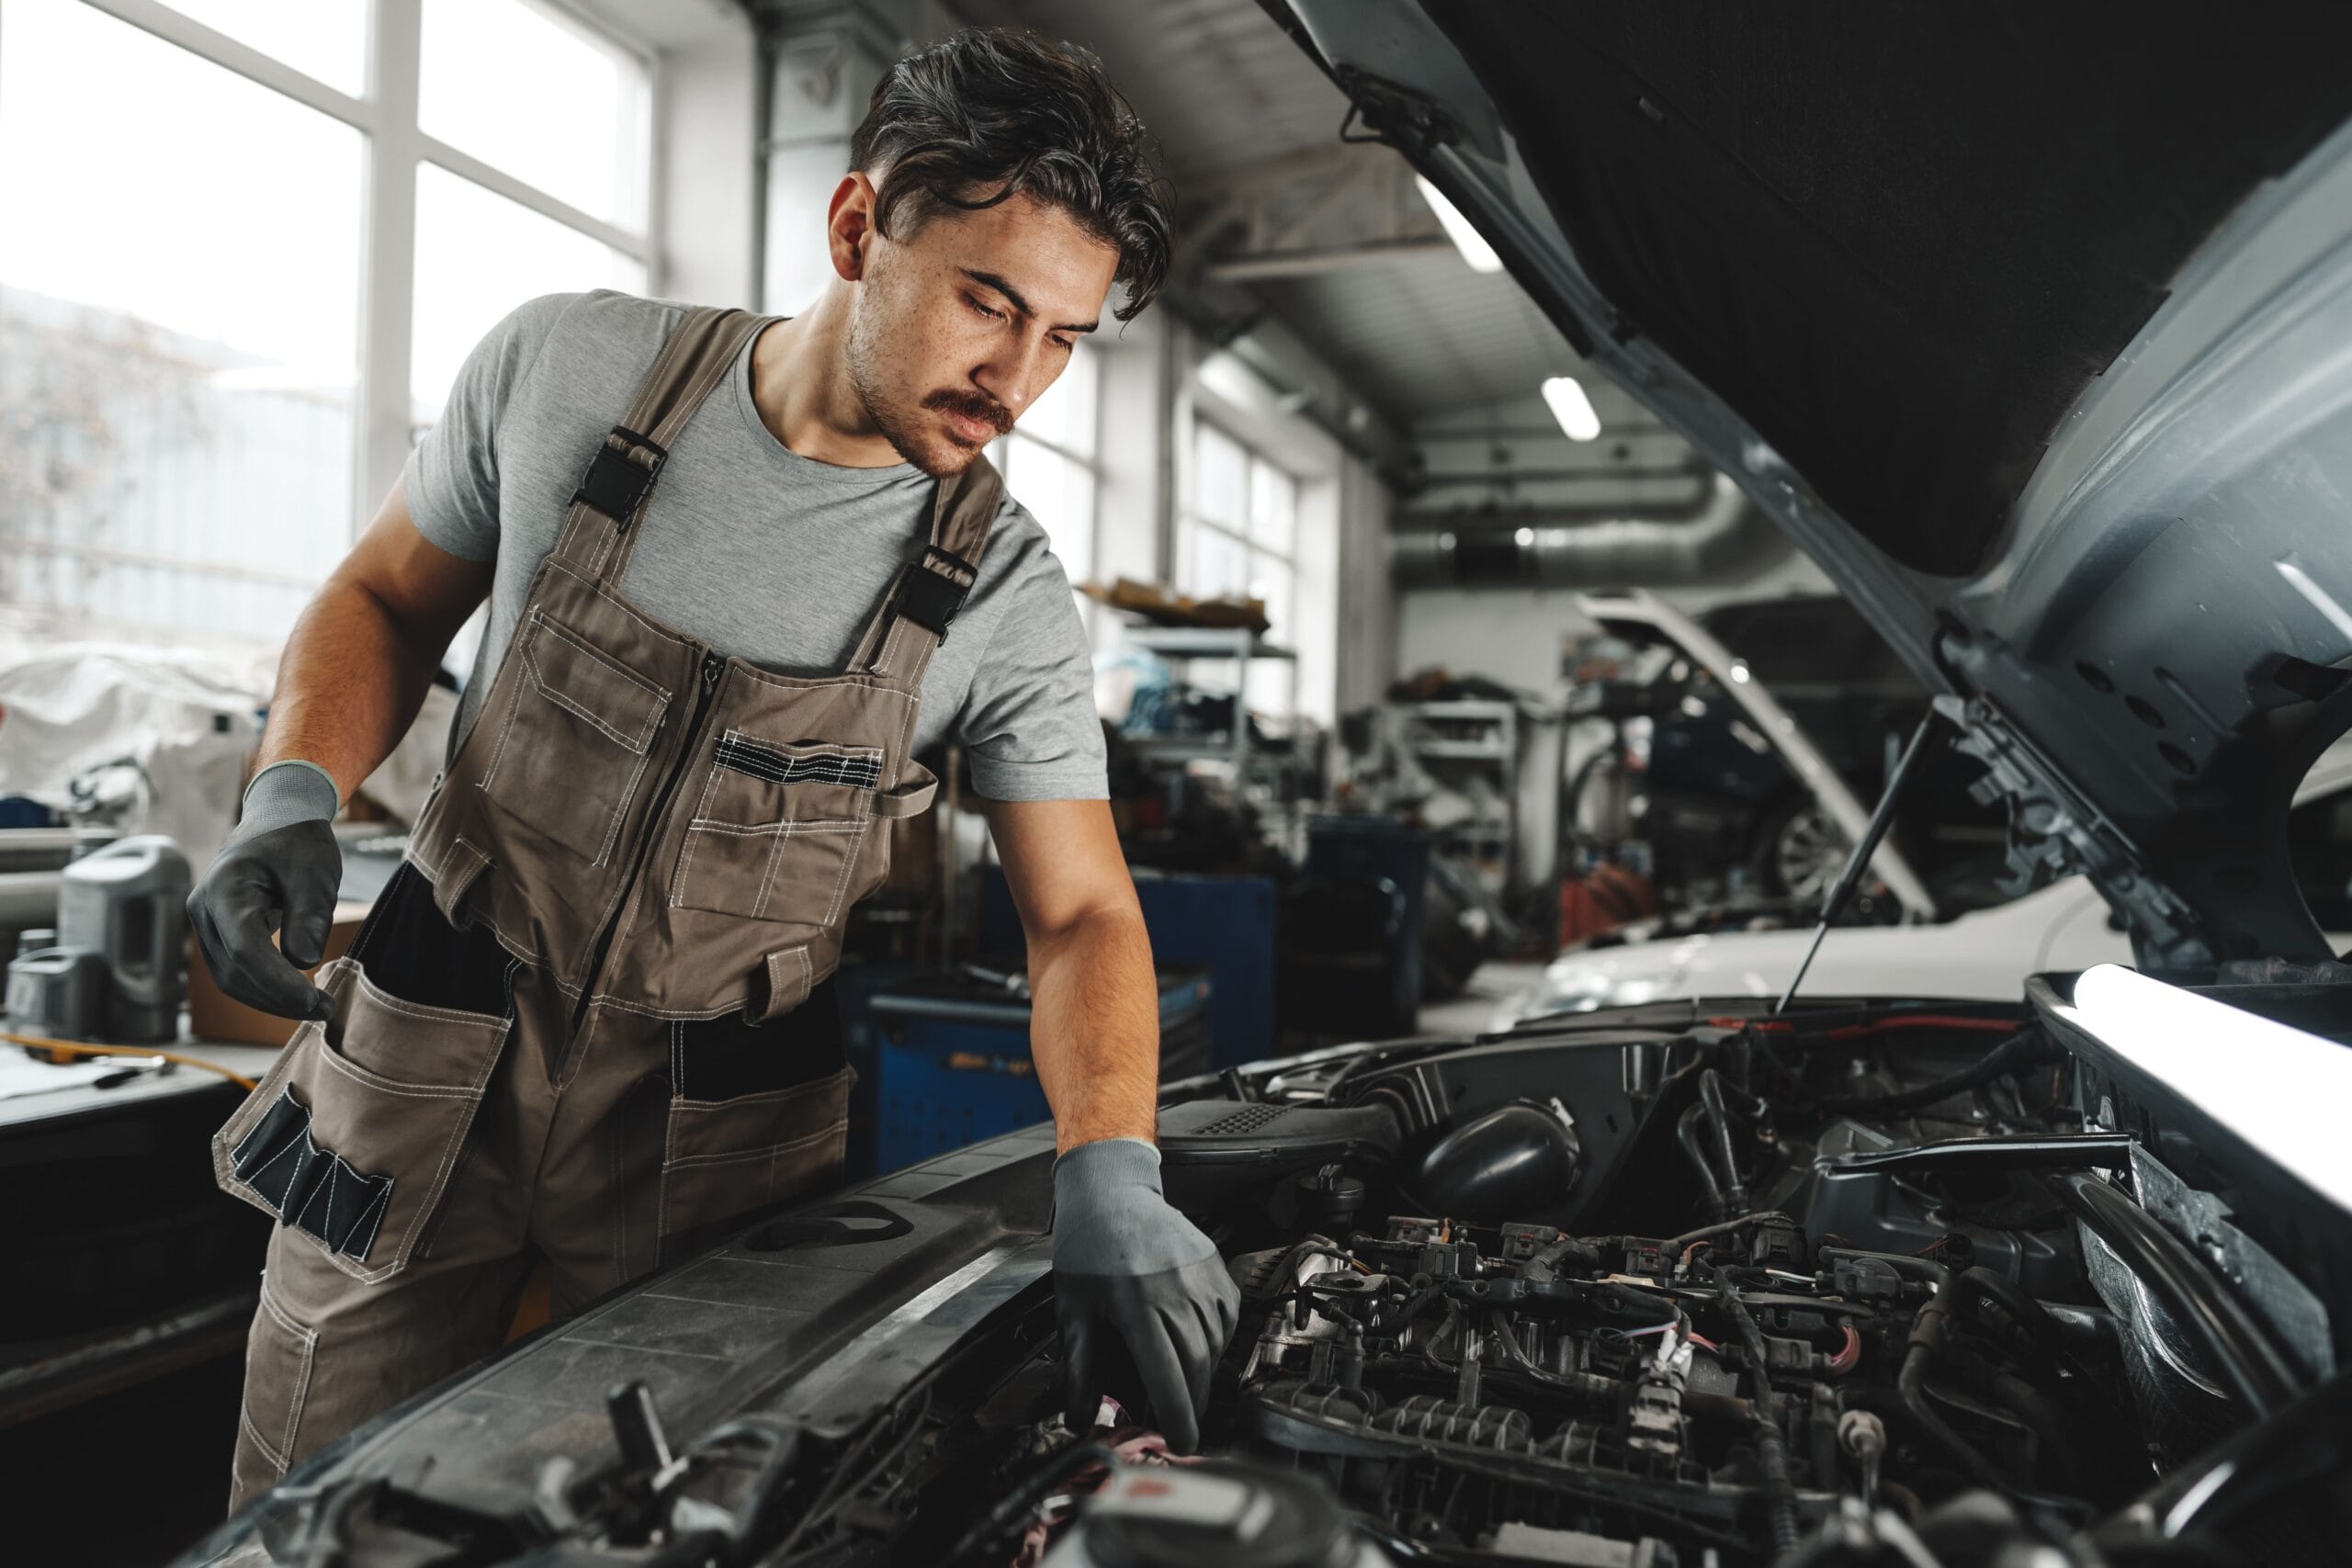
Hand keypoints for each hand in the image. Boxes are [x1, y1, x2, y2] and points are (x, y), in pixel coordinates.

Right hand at [186, 762, 343, 1020]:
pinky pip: (234, 972)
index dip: (279, 983)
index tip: (317, 1001)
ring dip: (270, 1000)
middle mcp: (203, 909)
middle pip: (234, 972)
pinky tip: (296, 996)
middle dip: (279, 999)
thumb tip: (304, 962)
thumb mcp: (315, 871)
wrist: (278, 823)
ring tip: (315, 1007)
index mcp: (224, 889)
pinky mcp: (216, 935)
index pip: (245, 950)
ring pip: (230, 979)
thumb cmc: (298, 843)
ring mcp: (205, 924)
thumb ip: (309, 914)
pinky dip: (263, 988)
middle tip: (325, 1011)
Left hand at [1051, 1137, 1239, 1452]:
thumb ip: (1080, 1370)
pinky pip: (1226, 1319)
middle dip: (1192, 1402)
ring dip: (1202, 1374)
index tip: (1184, 1444)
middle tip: (1182, 1424)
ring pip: (1214, 1344)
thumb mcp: (1074, 1312)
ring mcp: (1200, 1276)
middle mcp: (1174, 1290)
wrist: (1111, 1195)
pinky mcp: (1216, 1267)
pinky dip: (1216, 1342)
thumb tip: (1080, 1420)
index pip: (1165, 1374)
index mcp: (1135, 1304)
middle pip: (1195, 1364)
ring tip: (1184, 1387)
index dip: (1178, 1415)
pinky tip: (1196, 1348)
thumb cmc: (1088, 1253)